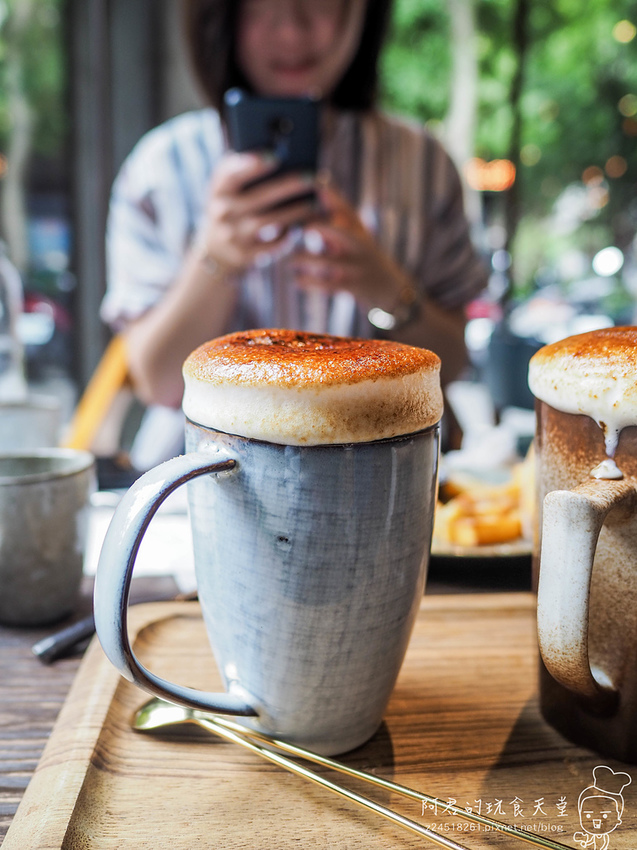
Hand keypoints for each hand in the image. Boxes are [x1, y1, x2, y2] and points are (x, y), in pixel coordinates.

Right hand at [196, 151, 319, 271]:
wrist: (217, 250)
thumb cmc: (233, 207)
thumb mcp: (230, 190)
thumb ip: (245, 172)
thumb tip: (281, 151)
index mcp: (219, 189)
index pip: (230, 174)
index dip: (251, 164)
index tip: (275, 156)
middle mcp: (222, 212)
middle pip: (259, 197)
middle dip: (288, 186)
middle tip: (313, 178)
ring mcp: (232, 236)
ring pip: (270, 222)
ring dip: (296, 212)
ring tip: (318, 203)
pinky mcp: (244, 254)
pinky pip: (272, 244)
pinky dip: (289, 235)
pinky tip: (303, 224)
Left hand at [290, 183, 408, 312]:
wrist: (391, 289)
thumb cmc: (365, 258)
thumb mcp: (357, 236)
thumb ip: (338, 218)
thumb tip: (319, 190)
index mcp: (360, 230)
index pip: (347, 209)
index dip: (332, 197)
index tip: (317, 184)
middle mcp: (361, 245)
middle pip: (341, 231)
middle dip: (320, 228)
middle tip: (301, 230)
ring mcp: (359, 266)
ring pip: (328, 261)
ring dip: (306, 261)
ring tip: (292, 262)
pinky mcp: (354, 286)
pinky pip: (327, 284)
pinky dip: (309, 283)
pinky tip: (297, 281)